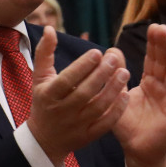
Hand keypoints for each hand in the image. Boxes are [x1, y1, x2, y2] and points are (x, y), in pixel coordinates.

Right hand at [28, 26, 129, 165]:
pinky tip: (126, 95)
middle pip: (84, 93)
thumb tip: (50, 28)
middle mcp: (62, 111)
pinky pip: (105, 124)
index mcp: (49, 95)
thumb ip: (45, 52)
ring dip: (112, 90)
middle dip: (101, 75)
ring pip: (97, 107)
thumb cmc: (43, 101)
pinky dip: (116, 110)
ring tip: (125, 72)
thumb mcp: (39, 77)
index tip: (97, 52)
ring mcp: (76, 125)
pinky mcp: (87, 136)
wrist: (44, 139)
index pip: (66, 80)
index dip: (82, 66)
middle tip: (114, 58)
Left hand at [114, 24, 165, 166]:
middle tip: (163, 27)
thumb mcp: (117, 98)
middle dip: (165, 45)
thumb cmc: (127, 125)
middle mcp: (163, 87)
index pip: (153, 59)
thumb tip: (110, 51)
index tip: (154, 26)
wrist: (136, 151)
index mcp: (149, 82)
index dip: (154, 44)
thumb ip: (115, 77)